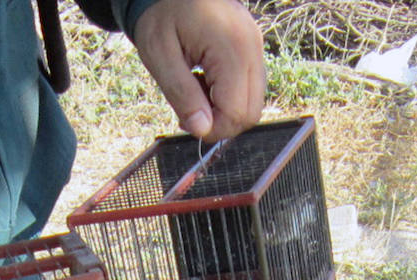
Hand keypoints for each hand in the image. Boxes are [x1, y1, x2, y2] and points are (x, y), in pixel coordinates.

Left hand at [133, 0, 264, 142]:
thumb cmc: (162, 13)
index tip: (185, 119)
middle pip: (250, 113)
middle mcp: (252, 47)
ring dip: (224, 110)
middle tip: (190, 108)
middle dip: (219, 122)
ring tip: (196, 88)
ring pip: (253, 103)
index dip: (212, 128)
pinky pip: (249, 88)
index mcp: (232, 48)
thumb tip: (202, 129)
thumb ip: (181, 94)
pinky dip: (229, 95)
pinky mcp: (252, 48)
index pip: (237, 113)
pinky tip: (206, 80)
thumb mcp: (160, 55)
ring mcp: (255, 46)